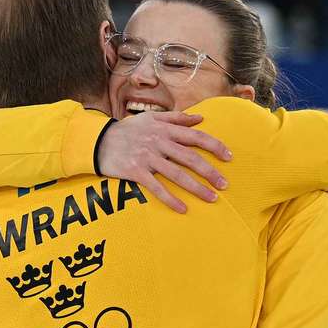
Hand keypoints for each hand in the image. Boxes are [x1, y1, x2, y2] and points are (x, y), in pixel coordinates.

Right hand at [98, 111, 231, 212]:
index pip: (195, 136)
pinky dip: (170, 199)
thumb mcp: (151, 119)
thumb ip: (176, 118)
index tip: (229, 157)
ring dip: (196, 188)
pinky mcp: (136, 172)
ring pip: (177, 175)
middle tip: (225, 184)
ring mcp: (147, 158)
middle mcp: (158, 143)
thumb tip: (200, 119)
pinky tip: (183, 209)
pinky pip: (156, 188)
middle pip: (190, 158)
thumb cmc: (127, 130)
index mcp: (165, 130)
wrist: (98, 141)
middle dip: (210, 172)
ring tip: (211, 198)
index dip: (214, 146)